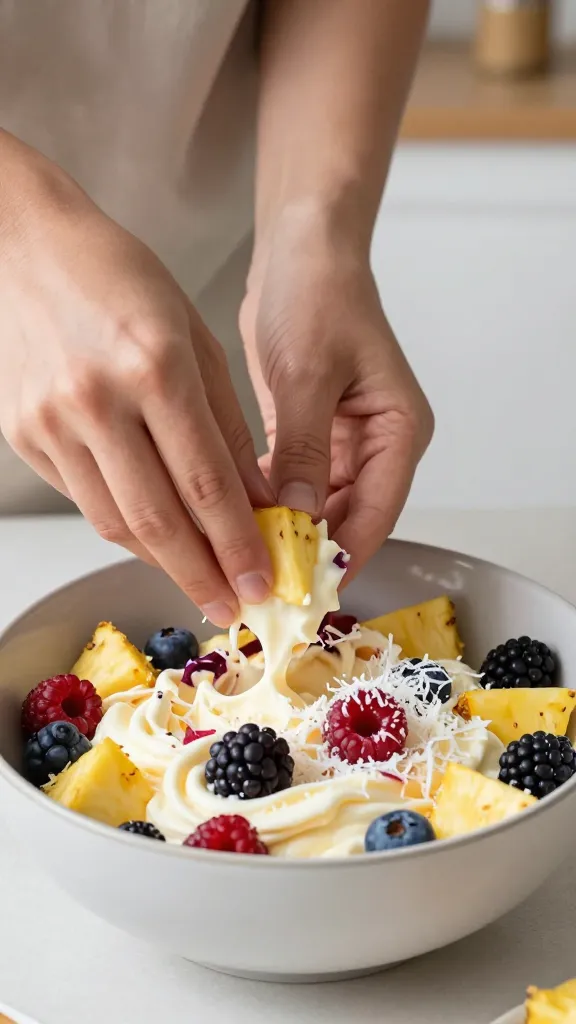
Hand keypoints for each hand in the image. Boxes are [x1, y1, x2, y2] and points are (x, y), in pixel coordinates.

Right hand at [0, 158, 272, 625]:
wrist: (23, 245)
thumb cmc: (118, 276)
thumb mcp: (194, 335)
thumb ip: (227, 423)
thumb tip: (256, 498)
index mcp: (153, 365)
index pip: (206, 482)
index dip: (236, 543)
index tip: (261, 581)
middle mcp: (97, 400)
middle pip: (158, 518)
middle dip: (201, 574)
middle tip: (232, 607)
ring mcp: (51, 420)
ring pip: (115, 520)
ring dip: (162, 560)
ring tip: (198, 581)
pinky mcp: (23, 434)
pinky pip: (83, 499)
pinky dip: (124, 526)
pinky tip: (154, 537)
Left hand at [240, 214, 432, 576]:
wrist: (303, 250)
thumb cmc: (317, 296)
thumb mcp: (307, 375)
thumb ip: (304, 451)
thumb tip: (299, 519)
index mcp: (399, 430)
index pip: (376, 514)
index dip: (340, 556)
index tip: (299, 589)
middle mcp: (381, 443)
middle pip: (351, 518)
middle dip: (309, 551)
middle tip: (261, 580)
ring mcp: (349, 441)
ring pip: (322, 508)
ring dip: (289, 531)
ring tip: (247, 557)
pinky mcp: (316, 434)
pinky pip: (300, 484)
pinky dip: (275, 503)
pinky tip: (242, 519)